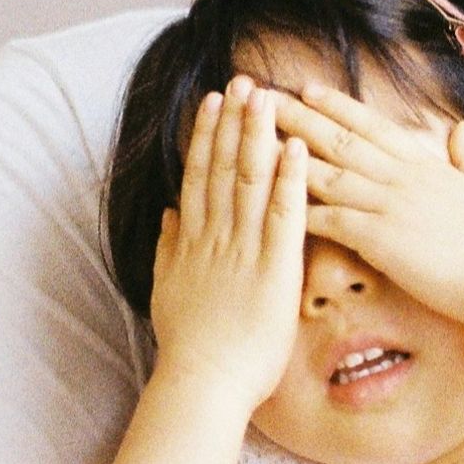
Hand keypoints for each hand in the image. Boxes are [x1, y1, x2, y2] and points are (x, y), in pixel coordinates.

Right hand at [150, 78, 307, 410]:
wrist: (202, 383)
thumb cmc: (190, 347)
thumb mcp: (167, 290)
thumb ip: (169, 249)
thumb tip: (170, 215)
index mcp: (193, 241)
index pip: (200, 176)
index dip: (206, 135)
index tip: (212, 101)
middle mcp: (215, 237)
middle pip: (223, 167)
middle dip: (233, 121)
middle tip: (243, 80)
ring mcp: (243, 250)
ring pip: (249, 181)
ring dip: (258, 135)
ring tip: (267, 96)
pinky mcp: (274, 270)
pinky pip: (282, 216)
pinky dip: (288, 180)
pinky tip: (295, 148)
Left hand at [273, 84, 463, 328]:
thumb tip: (463, 129)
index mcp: (427, 166)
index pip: (373, 127)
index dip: (338, 106)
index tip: (308, 88)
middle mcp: (403, 177)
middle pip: (340, 139)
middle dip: (298, 116)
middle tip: (261, 97)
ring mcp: (391, 206)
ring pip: (328, 172)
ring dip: (287, 154)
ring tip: (252, 138)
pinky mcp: (383, 239)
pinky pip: (332, 219)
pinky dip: (301, 208)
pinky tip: (270, 201)